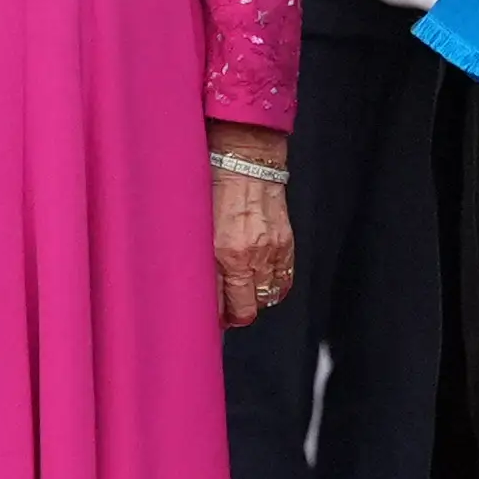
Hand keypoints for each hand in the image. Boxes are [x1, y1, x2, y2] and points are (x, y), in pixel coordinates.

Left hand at [214, 125, 292, 324]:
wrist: (245, 161)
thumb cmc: (213, 186)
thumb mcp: (194, 224)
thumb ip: (195, 256)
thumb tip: (193, 284)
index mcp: (216, 252)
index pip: (215, 304)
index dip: (212, 316)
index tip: (208, 317)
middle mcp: (244, 257)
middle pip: (243, 310)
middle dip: (233, 315)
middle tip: (226, 311)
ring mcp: (268, 252)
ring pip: (264, 299)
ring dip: (253, 299)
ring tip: (243, 291)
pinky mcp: (285, 245)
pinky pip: (283, 282)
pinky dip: (273, 288)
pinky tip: (262, 283)